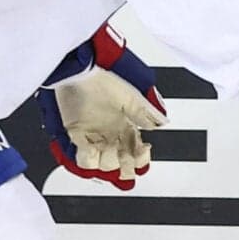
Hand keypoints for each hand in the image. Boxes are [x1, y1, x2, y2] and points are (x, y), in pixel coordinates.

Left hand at [41, 29, 165, 189]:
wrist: (77, 71)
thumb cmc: (102, 78)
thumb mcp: (130, 96)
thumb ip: (146, 112)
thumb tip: (161, 124)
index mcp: (127, 125)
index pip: (138, 152)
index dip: (141, 159)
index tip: (142, 157)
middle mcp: (111, 133)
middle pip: (121, 163)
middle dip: (124, 168)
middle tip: (124, 166)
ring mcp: (94, 136)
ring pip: (103, 165)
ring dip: (105, 165)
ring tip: (106, 155)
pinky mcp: (76, 135)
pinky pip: (82, 158)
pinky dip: (86, 160)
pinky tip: (90, 152)